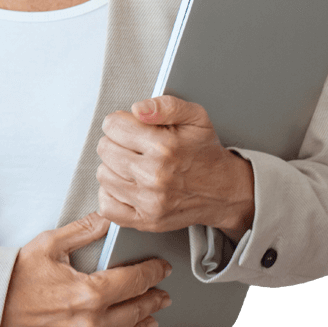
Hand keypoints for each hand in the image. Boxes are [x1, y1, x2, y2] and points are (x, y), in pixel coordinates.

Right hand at [0, 212, 171, 326]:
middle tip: (162, 293)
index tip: (161, 269)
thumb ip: (85, 230)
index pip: (135, 281)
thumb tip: (109, 218)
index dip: (153, 272)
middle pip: (135, 311)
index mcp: (89, 292)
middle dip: (153, 299)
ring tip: (150, 318)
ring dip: (142, 326)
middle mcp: (90, 323)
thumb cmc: (15, 277)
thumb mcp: (50, 244)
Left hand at [97, 96, 254, 238]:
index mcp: (165, 147)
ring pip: (103, 175)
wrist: (224, 191)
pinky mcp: (145, 221)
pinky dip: (112, 194)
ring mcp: (149, 202)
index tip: (131, 127)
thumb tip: (138, 109)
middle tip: (134, 146)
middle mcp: (155, 176)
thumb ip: (166, 105)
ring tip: (135, 165)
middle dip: (116, 142)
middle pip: (105, 149)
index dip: (120, 122)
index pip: (112, 126)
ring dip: (114, 167)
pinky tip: (128, 185)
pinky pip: (106, 206)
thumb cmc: (204, 152)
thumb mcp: (195, 117)